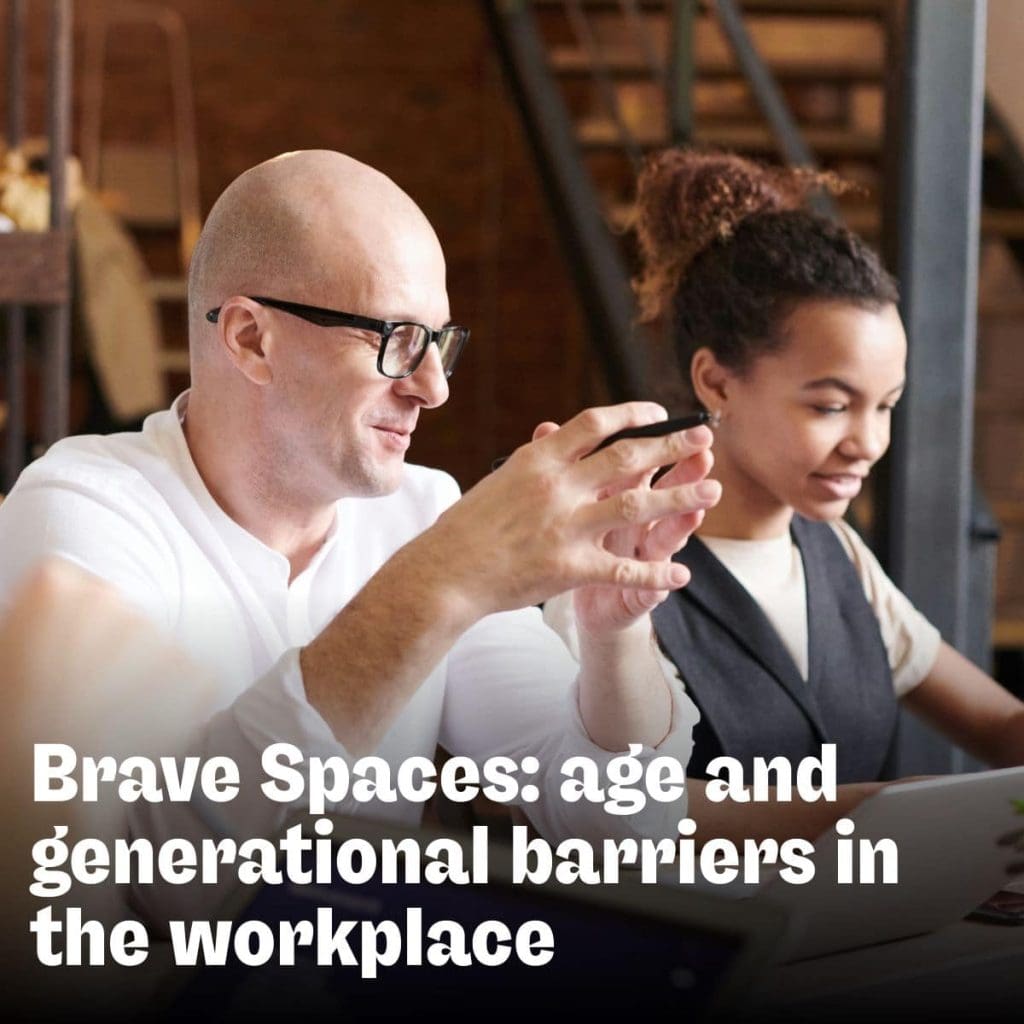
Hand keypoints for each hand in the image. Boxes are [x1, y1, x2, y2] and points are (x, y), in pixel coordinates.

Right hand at [421, 403, 718, 620]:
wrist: (444, 573)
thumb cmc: (467, 526)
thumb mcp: (501, 478)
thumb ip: (538, 458)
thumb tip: (556, 435)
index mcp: (539, 458)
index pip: (596, 423)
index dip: (634, 414)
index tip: (659, 413)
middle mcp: (557, 486)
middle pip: (628, 457)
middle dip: (672, 446)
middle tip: (704, 438)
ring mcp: (565, 526)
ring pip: (638, 507)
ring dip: (681, 498)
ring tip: (713, 491)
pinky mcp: (570, 567)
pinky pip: (624, 569)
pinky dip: (656, 573)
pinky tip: (681, 574)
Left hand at [563, 420, 717, 635]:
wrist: (578, 602)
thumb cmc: (569, 542)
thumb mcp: (566, 505)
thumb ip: (563, 470)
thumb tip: (545, 428)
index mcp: (616, 497)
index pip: (639, 464)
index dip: (651, 443)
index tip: (663, 417)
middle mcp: (635, 523)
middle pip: (661, 492)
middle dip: (682, 472)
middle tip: (702, 453)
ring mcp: (638, 558)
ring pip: (665, 534)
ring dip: (684, 519)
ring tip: (702, 504)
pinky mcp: (634, 592)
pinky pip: (648, 587)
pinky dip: (660, 581)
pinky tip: (678, 576)